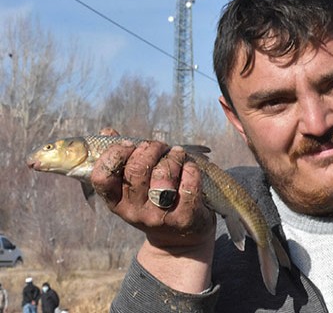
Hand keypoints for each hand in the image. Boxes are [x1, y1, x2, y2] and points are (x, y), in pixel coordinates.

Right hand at [90, 135, 215, 292]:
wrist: (180, 240)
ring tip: (177, 153)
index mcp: (116, 202)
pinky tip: (190, 166)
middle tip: (159, 146)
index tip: (130, 145)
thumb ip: (120, 160)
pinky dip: (191, 169)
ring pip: (163, 175)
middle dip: (150, 149)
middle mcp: (134, 212)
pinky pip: (188, 184)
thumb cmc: (154, 203)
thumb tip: (107, 131)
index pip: (102, 176)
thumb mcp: (132, 188)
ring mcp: (158, 217)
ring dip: (173, 156)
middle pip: (137, 170)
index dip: (115, 154)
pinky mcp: (184, 218)